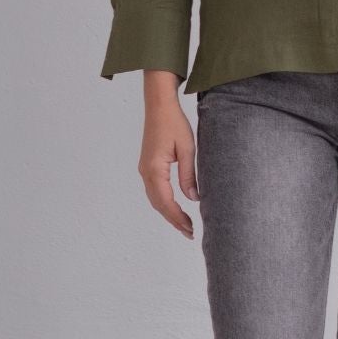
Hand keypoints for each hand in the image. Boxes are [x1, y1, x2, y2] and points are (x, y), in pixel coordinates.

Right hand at [139, 71, 199, 238]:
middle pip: (158, 204)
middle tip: (190, 232)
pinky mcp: (147, 165)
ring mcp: (144, 169)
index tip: (190, 229)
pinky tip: (175, 207)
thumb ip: (189, 175)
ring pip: (155, 199)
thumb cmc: (174, 123)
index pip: (166, 202)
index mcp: (155, 170)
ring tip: (184, 224)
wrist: (159, 105)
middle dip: (173, 220)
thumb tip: (193, 198)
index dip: (178, 218)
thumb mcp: (187, 149)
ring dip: (168, 212)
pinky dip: (164, 202)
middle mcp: (146, 172)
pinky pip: (154, 190)